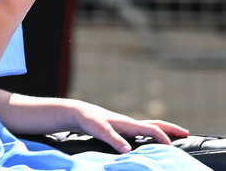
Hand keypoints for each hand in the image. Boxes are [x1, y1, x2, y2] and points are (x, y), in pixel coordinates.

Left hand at [71, 100, 190, 152]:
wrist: (79, 113)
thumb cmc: (89, 121)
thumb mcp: (100, 131)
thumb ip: (113, 140)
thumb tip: (128, 150)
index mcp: (128, 123)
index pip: (152, 129)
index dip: (163, 138)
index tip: (171, 148)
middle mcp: (130, 123)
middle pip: (155, 124)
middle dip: (171, 128)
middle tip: (186, 133)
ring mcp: (126, 125)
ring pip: (149, 127)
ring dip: (163, 130)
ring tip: (174, 136)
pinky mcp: (121, 128)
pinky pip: (142, 131)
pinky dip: (151, 134)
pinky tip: (151, 140)